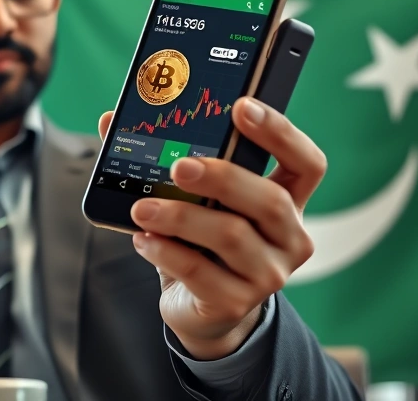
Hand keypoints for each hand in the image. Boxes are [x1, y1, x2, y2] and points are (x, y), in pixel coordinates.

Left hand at [97, 97, 323, 359]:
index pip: (307, 163)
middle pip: (271, 200)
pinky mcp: (236, 302)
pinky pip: (199, 271)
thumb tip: (110, 120)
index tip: (242, 108)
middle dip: (223, 178)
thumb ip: (161, 159)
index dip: (280, 132)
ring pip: (231, 236)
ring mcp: (268, 274)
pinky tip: (143, 239)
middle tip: (180, 167)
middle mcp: (289, 237)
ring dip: (180, 217)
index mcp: (288, 201)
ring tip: (141, 208)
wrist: (202, 310)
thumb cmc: (201, 242)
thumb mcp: (194, 200)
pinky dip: (166, 251)